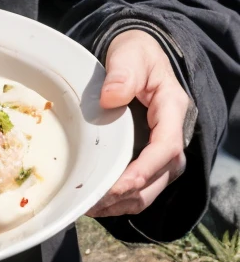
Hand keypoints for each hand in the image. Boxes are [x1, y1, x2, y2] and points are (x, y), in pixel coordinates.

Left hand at [87, 29, 188, 218]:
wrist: (136, 57)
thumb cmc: (134, 54)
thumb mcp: (130, 54)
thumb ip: (122, 73)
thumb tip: (111, 97)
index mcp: (172, 109)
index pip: (167, 147)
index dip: (145, 169)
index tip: (120, 185)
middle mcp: (172, 135)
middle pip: (160, 177)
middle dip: (128, 194)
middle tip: (93, 202)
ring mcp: (162, 151)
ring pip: (150, 190)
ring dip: (122, 203)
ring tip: (89, 207)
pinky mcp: (149, 159)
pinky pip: (141, 188)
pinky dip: (120, 200)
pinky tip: (95, 202)